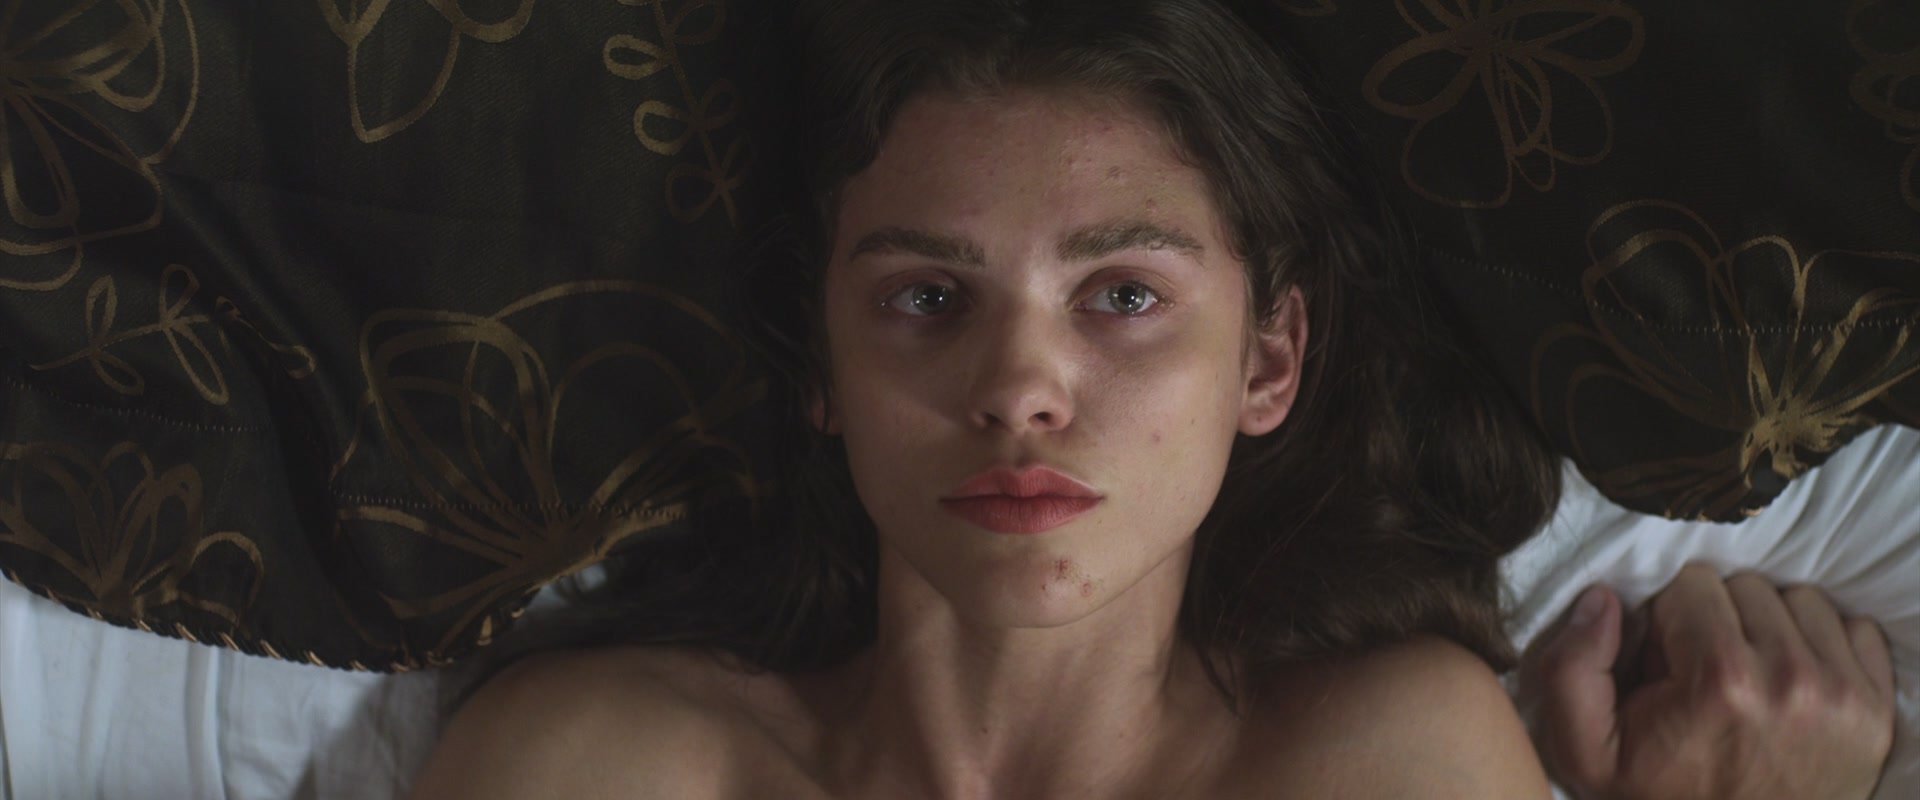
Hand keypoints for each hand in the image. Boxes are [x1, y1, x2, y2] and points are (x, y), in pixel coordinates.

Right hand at [1515, 563, 1896, 799]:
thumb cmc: (1660, 795)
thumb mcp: (1587, 751)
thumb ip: (1572, 670)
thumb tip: (1603, 598)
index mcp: (1718, 679)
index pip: (1692, 584)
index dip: (1669, 620)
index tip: (1668, 664)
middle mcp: (1790, 677)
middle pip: (1748, 587)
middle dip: (1719, 620)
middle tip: (1704, 672)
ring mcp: (1842, 692)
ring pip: (1799, 601)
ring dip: (1770, 628)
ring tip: (1748, 675)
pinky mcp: (1874, 707)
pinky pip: (1854, 629)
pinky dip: (1822, 645)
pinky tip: (1791, 681)